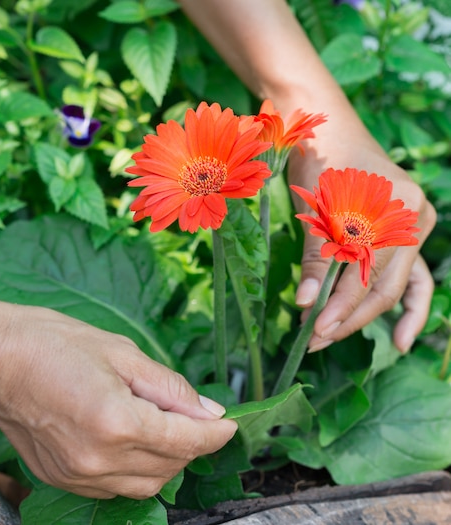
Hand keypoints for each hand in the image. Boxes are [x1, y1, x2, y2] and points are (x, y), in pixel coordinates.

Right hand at [0, 305, 236, 499]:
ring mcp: (77, 476)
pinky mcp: (61, 480)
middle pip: (171, 466)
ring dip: (167, 461)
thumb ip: (170, 387)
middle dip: (193, 445)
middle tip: (196, 417)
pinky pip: (115, 488)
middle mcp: (99, 460)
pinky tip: (133, 442)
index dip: (215, 433)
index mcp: (117, 422)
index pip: (186, 440)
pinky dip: (136, 470)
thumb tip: (208, 411)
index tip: (230, 424)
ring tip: (166, 428)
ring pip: (146, 485)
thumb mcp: (122, 352)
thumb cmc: (53, 343)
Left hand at [289, 139, 435, 353]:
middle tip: (315, 340)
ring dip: (366, 316)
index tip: (315, 331)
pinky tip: (398, 338)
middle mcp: (413, 221)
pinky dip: (406, 306)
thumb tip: (308, 304)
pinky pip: (411, 277)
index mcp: (395, 211)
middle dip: (348, 317)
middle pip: (384, 287)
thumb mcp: (316, 210)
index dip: (340, 307)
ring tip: (335, 338)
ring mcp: (413, 228)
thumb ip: (316, 258)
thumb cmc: (320, 162)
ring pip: (396, 286)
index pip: (367, 276)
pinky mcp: (403, 234)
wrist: (329, 130)